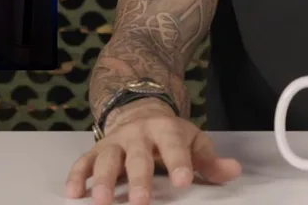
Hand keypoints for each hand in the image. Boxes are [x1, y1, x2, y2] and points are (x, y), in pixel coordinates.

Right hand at [65, 99, 241, 204]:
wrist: (140, 112)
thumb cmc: (170, 136)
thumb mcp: (194, 142)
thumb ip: (210, 160)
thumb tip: (234, 171)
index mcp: (166, 130)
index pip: (174, 147)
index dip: (180, 163)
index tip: (184, 182)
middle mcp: (138, 134)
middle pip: (138, 157)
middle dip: (138, 179)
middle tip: (140, 201)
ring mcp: (115, 142)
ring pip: (106, 159)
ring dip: (102, 179)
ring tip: (102, 200)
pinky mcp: (96, 151)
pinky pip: (82, 162)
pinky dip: (77, 176)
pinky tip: (74, 193)